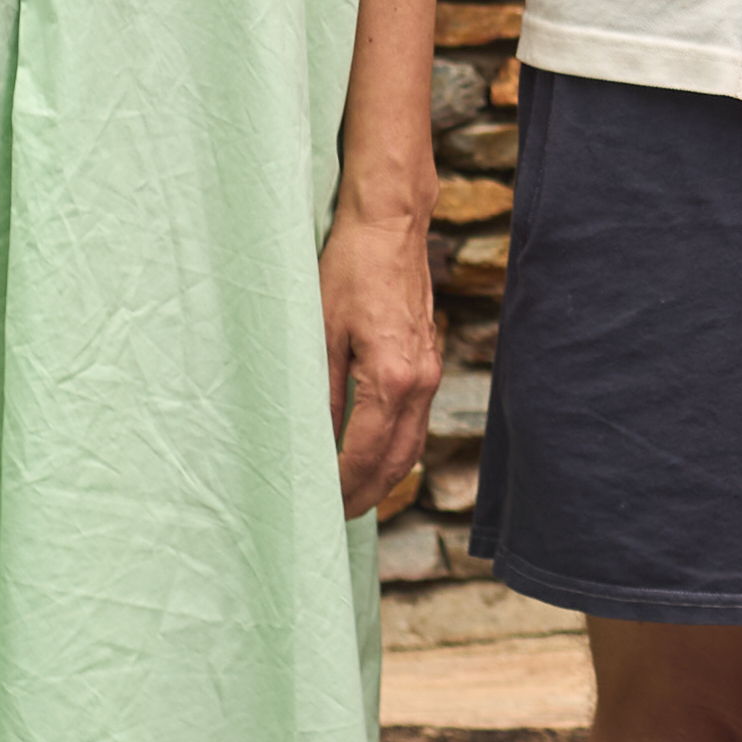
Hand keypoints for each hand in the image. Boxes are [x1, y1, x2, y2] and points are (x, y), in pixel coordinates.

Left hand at [323, 184, 444, 521]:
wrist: (391, 225)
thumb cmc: (350, 269)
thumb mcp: (321, 332)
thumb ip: (320, 393)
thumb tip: (310, 440)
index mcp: (392, 379)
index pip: (364, 454)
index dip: (340, 487)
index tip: (317, 509)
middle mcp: (420, 382)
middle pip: (398, 461)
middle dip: (367, 493)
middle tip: (333, 516)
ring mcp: (430, 371)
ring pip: (412, 444)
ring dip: (384, 474)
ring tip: (351, 493)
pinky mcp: (429, 359)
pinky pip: (417, 419)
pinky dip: (396, 445)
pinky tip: (372, 449)